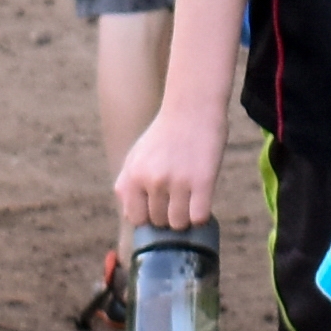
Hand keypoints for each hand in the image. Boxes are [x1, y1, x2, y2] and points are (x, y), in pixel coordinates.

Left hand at [116, 99, 223, 231]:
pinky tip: (202, 201)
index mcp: (134, 175)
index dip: (149, 216)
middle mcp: (153, 180)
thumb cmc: (165, 134)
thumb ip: (127, 185)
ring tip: (190, 201)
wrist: (192, 107)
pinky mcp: (203, 181)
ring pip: (179, 223)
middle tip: (178, 198)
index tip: (159, 206)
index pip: (136, 219)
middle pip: (159, 221)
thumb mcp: (136, 155)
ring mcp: (178, 181)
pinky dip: (201, 216)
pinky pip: (199, 217)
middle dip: (168, 215)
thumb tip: (131, 217)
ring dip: (186, 218)